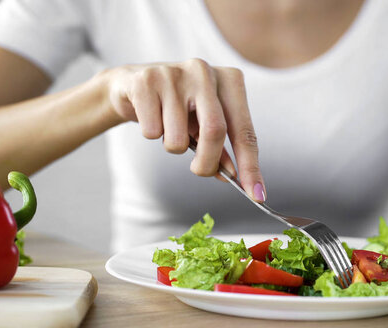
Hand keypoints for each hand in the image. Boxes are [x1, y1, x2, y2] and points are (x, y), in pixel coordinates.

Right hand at [101, 58, 264, 200]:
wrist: (131, 84)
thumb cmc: (178, 107)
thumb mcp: (203, 124)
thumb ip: (220, 148)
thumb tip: (233, 176)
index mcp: (229, 80)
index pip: (245, 130)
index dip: (250, 166)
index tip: (256, 195)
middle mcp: (205, 71)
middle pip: (215, 131)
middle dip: (207, 162)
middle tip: (199, 171)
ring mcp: (175, 73)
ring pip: (179, 137)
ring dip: (173, 146)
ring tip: (168, 129)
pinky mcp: (146, 80)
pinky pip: (152, 131)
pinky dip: (151, 134)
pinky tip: (149, 116)